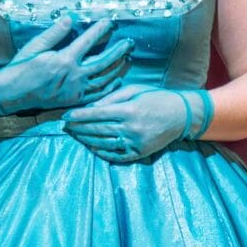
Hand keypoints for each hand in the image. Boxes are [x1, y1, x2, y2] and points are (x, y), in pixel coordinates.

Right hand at [0, 17, 131, 115]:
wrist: (13, 93)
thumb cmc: (22, 67)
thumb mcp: (36, 46)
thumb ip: (55, 33)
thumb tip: (70, 18)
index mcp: (64, 59)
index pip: (88, 41)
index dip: (100, 30)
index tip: (110, 21)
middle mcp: (73, 75)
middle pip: (103, 61)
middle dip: (118, 51)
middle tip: (129, 42)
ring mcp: (75, 90)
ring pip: (103, 79)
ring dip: (117, 68)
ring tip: (127, 58)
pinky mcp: (74, 100)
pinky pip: (97, 95)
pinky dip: (109, 88)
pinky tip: (117, 80)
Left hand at [63, 86, 192, 163]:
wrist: (181, 115)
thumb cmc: (156, 98)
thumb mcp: (135, 90)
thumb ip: (112, 97)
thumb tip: (90, 106)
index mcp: (129, 110)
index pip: (97, 114)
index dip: (79, 116)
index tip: (65, 117)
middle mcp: (131, 128)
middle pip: (97, 130)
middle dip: (78, 128)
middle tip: (65, 127)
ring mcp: (135, 143)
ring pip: (104, 143)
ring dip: (87, 140)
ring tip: (75, 136)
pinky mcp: (140, 153)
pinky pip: (116, 156)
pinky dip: (102, 152)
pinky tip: (92, 147)